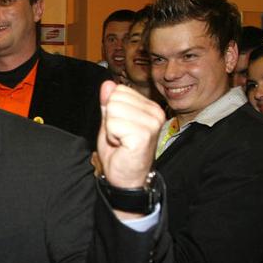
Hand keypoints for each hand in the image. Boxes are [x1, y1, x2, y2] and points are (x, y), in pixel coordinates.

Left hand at [96, 81, 165, 216]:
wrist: (126, 178)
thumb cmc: (120, 151)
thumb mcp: (110, 122)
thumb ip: (109, 103)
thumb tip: (107, 84)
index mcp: (149, 106)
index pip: (118, 90)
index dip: (112, 110)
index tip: (120, 127)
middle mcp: (155, 112)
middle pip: (115, 98)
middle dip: (110, 119)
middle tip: (120, 136)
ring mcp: (151, 123)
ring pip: (112, 110)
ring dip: (111, 129)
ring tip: (122, 141)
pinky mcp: (143, 135)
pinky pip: (113, 125)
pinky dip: (112, 137)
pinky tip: (123, 146)